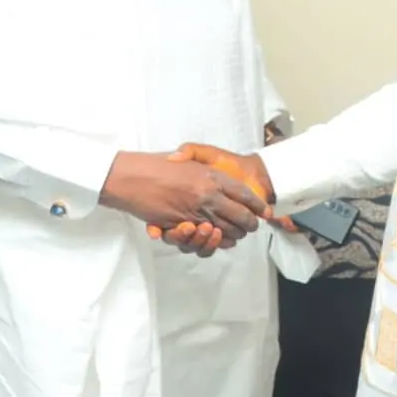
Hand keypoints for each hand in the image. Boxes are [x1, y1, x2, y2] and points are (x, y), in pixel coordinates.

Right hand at [100, 149, 269, 242]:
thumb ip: (205, 162)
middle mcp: (208, 195)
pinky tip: (218, 238)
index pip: (243, 193)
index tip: (265, 211)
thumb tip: (223, 179)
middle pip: (240, 215)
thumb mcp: (187, 155)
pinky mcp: (182, 225)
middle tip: (252, 226)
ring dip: (234, 234)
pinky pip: (204, 239)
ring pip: (225, 230)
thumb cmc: (159, 164)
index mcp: (212, 176)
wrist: (132, 175)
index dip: (256, 204)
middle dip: (249, 223)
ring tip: (237, 234)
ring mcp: (196, 212)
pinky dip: (213, 242)